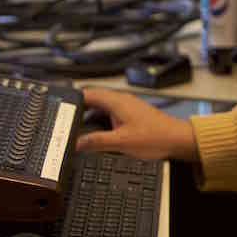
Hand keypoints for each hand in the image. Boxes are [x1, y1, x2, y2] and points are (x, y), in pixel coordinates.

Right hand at [75, 87, 199, 161]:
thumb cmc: (156, 137)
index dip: (72, 98)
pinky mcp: (131, 114)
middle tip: (63, 120)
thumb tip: (76, 143)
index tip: (59, 106)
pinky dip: (99, 120)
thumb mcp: (121, 142)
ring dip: (88, 115)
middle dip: (77, 109)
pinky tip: (95, 133)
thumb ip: (97, 141)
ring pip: (101, 107)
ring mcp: (127, 107)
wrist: (177, 139)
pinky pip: (109, 113)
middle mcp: (121, 101)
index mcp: (118, 102)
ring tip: (75, 128)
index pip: (89, 93)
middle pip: (93, 99)